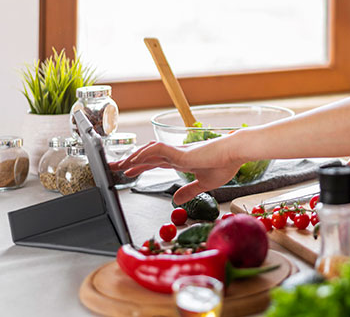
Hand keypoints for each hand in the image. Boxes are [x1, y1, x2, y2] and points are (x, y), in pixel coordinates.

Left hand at [110, 137, 241, 203]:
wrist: (235, 153)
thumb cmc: (225, 164)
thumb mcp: (204, 184)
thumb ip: (190, 190)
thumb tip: (176, 200)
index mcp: (182, 161)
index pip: (155, 162)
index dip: (140, 166)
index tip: (128, 172)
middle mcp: (176, 154)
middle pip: (146, 156)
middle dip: (129, 161)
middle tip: (113, 167)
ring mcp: (177, 152)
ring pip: (148, 152)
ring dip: (132, 158)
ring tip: (118, 165)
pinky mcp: (179, 151)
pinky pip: (156, 150)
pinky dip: (143, 155)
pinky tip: (133, 160)